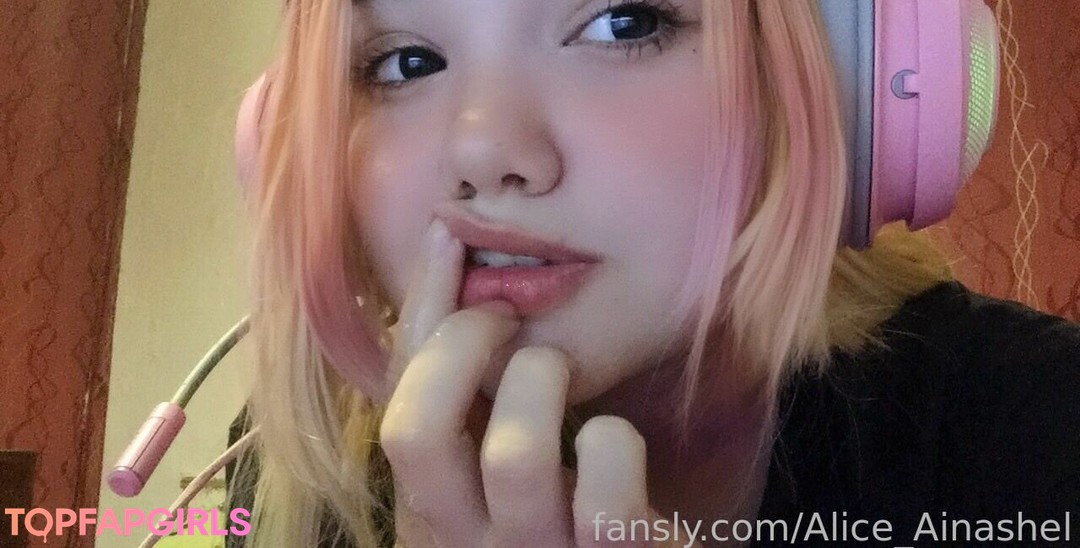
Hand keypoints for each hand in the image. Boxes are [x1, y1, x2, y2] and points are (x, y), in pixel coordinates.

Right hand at [379, 220, 694, 547]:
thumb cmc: (567, 495)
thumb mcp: (502, 438)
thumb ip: (467, 377)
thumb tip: (446, 248)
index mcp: (436, 501)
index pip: (395, 401)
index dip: (417, 311)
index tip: (448, 239)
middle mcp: (469, 536)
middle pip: (413, 435)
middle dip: (458, 344)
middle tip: (506, 314)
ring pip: (514, 458)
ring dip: (540, 378)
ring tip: (561, 370)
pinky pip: (606, 502)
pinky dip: (613, 443)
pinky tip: (614, 440)